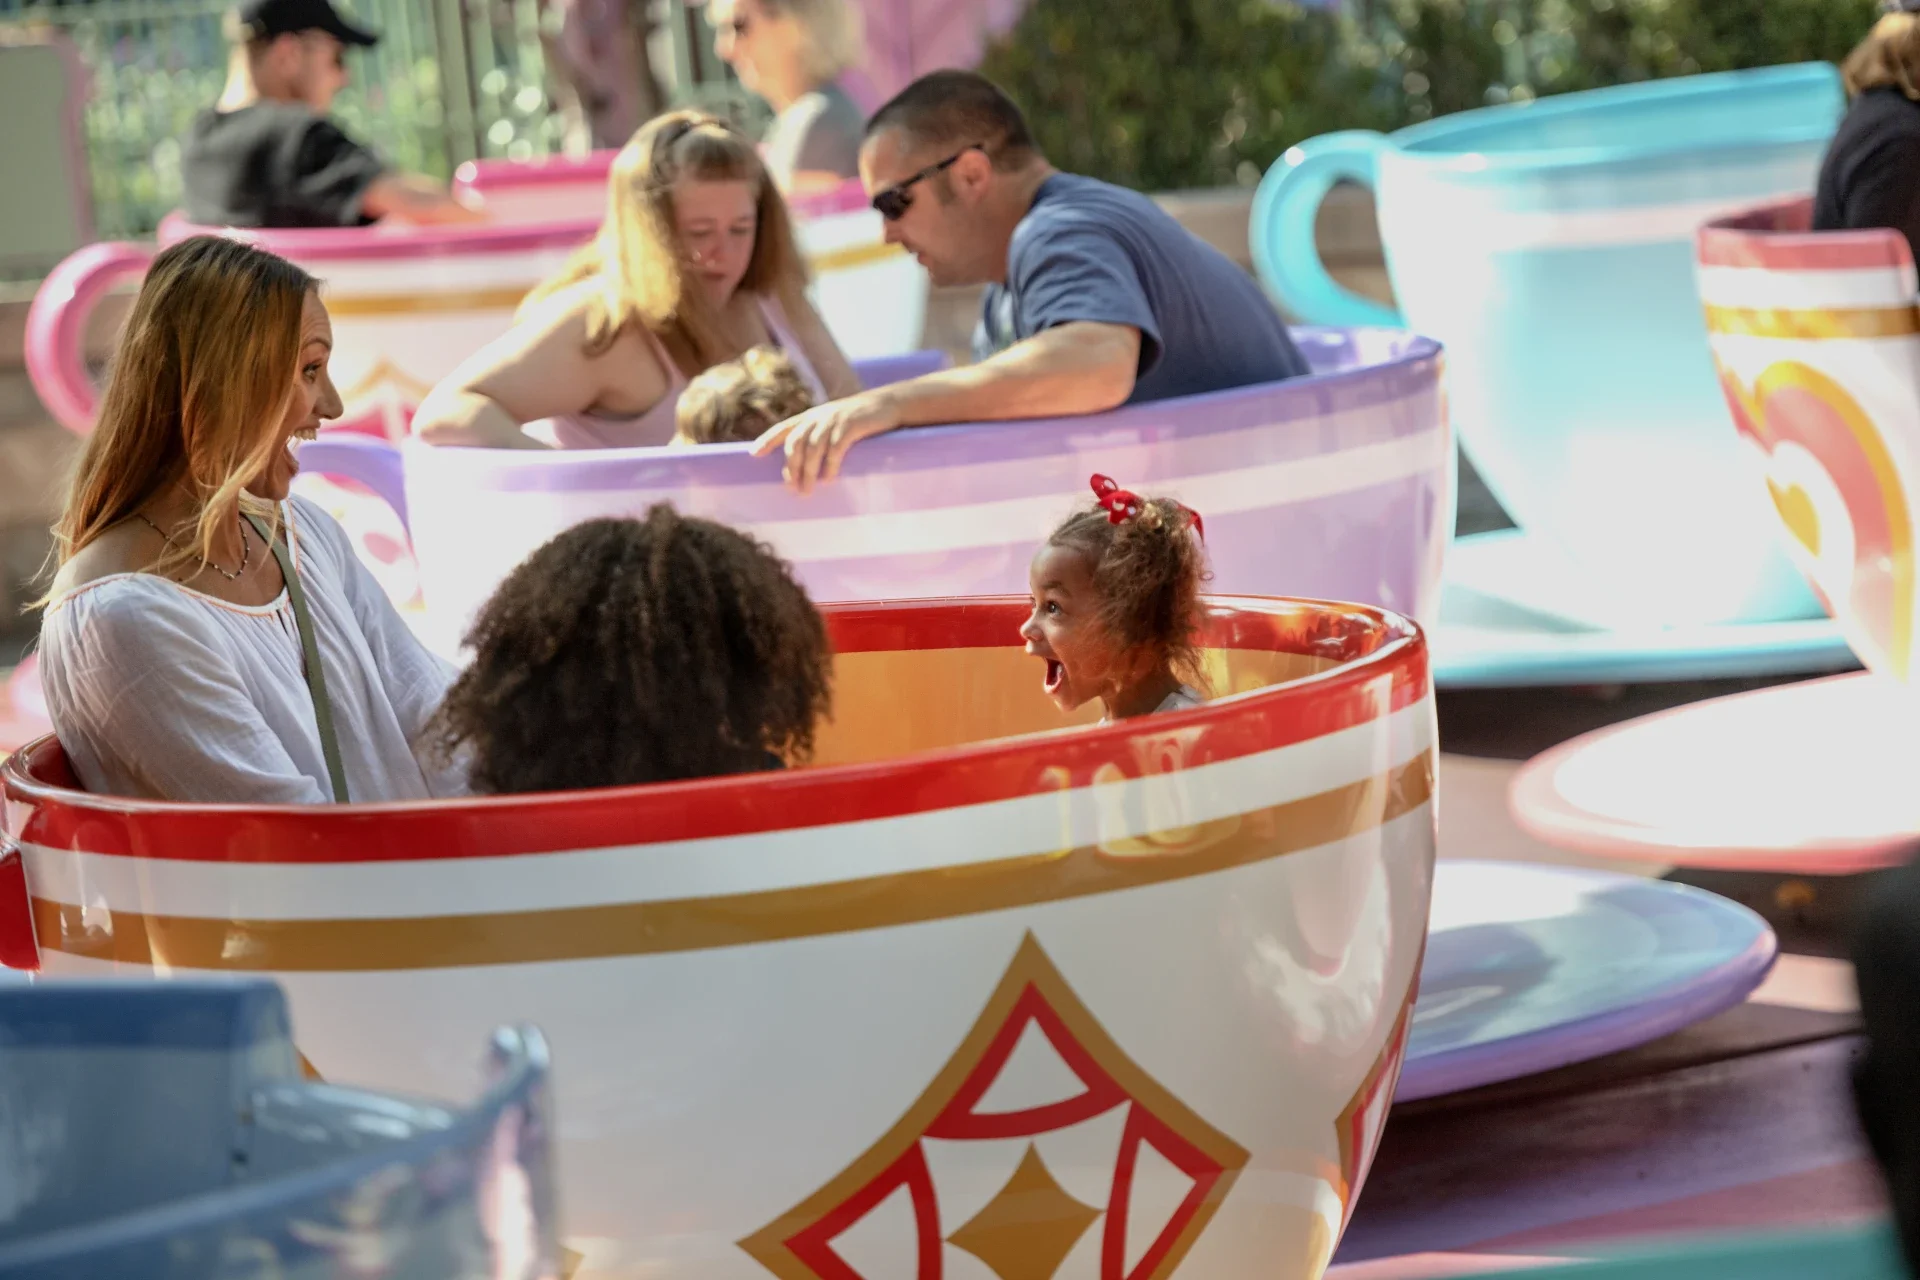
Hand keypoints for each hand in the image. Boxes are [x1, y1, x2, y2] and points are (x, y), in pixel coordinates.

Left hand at [751, 390, 901, 493]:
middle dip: (791, 467)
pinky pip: (835, 448)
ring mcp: (834, 421)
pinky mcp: (850, 426)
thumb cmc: (859, 419)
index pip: (784, 428)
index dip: (767, 439)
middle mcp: (818, 417)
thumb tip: (803, 464)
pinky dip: (830, 465)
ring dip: (808, 471)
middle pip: (796, 442)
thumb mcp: (833, 422)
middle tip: (792, 488)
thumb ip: (818, 436)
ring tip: (807, 490)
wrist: (886, 405)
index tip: (754, 453)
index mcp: (811, 417)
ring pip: (813, 448)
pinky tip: (828, 478)